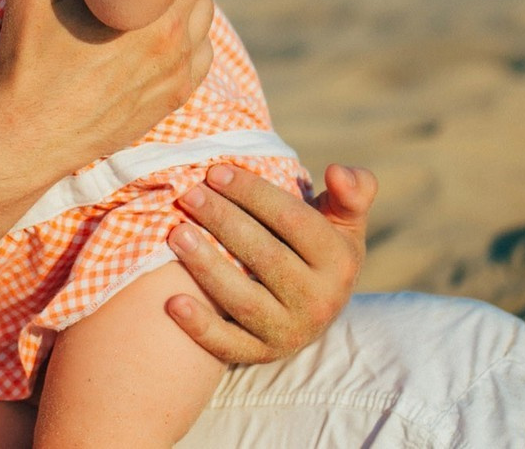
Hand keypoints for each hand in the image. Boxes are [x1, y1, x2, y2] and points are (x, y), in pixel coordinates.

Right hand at [0, 0, 214, 173]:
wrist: (32, 132)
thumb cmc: (30, 59)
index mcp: (147, 8)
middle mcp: (173, 39)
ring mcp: (178, 72)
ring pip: (204, 19)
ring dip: (188, 0)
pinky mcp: (174, 97)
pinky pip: (202, 55)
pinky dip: (192, 36)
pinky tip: (164, 30)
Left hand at [163, 161, 375, 363]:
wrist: (317, 305)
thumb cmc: (320, 245)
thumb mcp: (343, 219)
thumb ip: (352, 190)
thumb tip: (338, 171)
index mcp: (339, 261)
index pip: (293, 220)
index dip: (253, 193)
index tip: (216, 171)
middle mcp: (320, 301)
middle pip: (265, 256)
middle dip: (223, 221)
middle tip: (188, 195)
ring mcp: (291, 332)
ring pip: (245, 300)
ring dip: (207, 267)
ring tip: (176, 234)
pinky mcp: (263, 354)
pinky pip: (230, 345)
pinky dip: (201, 328)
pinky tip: (172, 302)